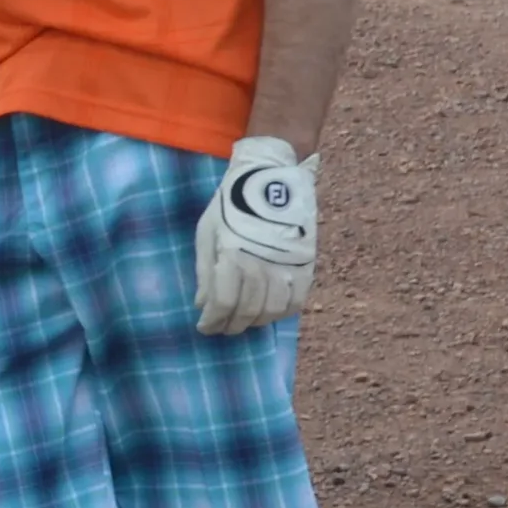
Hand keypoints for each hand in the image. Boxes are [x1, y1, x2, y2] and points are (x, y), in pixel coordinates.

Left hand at [195, 137, 317, 335]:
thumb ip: (204, 270)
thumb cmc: (230, 205)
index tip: (204, 327)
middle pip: (248, 310)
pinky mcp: (305, 264)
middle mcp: (262, 264)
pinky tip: (269, 313)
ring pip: (273, 310)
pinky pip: (297, 300)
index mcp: (233, 254)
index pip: (224, 302)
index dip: (213, 320)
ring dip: (256, 322)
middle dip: (231, 325)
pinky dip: (282, 313)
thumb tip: (202, 304)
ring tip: (243, 321)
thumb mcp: (207, 232)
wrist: (270, 179)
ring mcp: (287, 265)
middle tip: (222, 328)